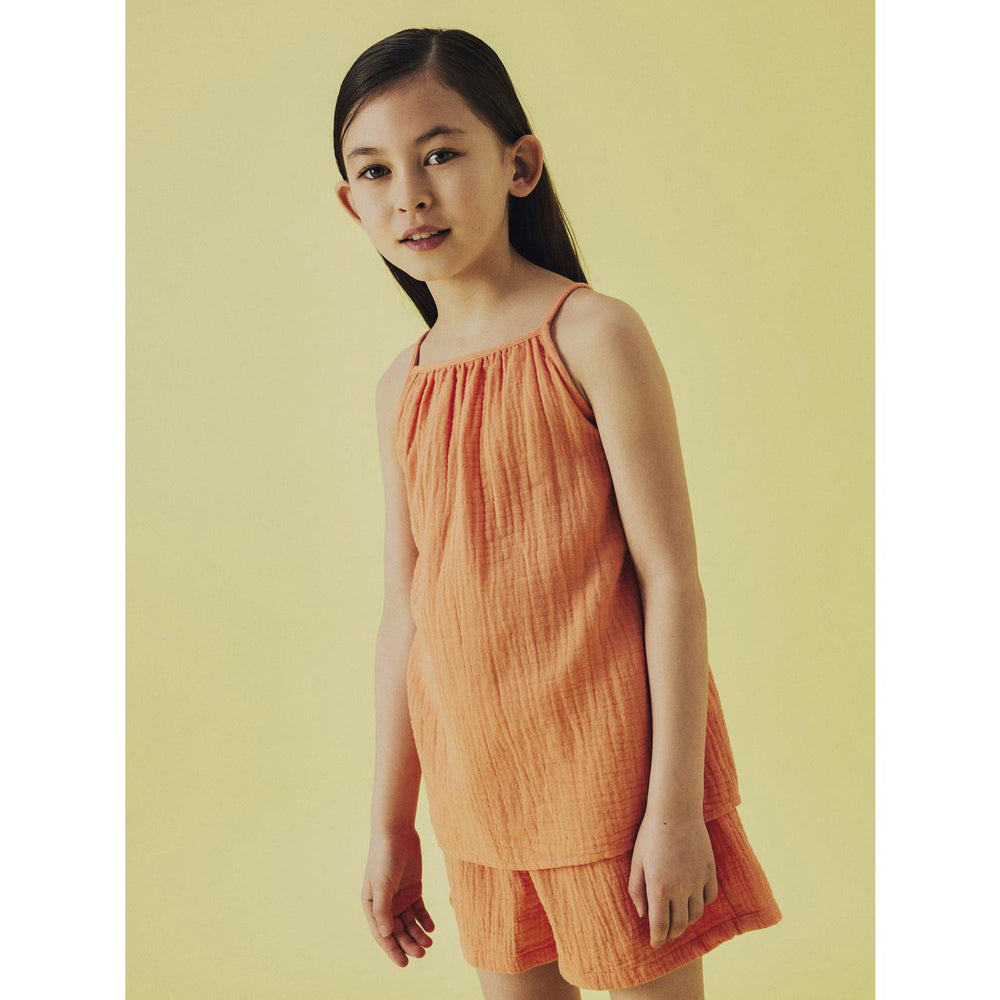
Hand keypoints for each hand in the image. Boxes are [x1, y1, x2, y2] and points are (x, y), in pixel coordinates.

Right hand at [361, 826, 434, 967]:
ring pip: (409, 923)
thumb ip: (384, 909)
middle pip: (397, 931)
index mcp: (372, 905)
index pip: (382, 933)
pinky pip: (419, 910)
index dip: (392, 949)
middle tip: (422, 953)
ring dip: (418, 934)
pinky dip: (425, 920)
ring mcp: (400, 897)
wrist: (397, 832)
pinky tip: (432, 928)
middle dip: (409, 943)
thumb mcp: (383, 884)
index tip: (404, 963)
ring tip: (429, 943)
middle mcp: (386, 904)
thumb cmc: (385, 857)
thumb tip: (386, 935)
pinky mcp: (413, 889)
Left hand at [627, 811, 718, 948]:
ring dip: (686, 921)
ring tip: (679, 919)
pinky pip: (709, 898)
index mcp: (658, 887)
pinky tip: (693, 901)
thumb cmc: (650, 835)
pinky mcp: (710, 872)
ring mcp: (697, 881)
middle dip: (671, 934)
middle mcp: (680, 888)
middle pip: (679, 925)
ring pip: (695, 914)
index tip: (655, 944)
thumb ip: (636, 890)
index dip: (657, 939)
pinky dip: (701, 904)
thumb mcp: (636, 861)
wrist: (675, 811)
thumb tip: (642, 915)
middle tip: (666, 935)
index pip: (660, 925)